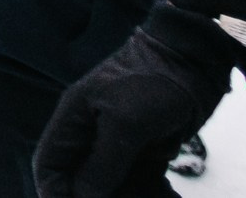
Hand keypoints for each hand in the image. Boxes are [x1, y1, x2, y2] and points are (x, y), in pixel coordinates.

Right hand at [34, 8, 234, 197]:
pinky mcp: (147, 151)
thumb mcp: (126, 122)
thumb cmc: (153, 82)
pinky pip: (145, 184)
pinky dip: (156, 194)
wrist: (196, 61)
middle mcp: (92, 136)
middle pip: (83, 182)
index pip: (49, 165)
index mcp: (74, 121)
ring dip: (134, 197)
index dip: (55, 193)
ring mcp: (120, 145)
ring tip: (161, 196)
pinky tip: (170, 197)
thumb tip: (83, 197)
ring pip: (117, 187)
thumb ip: (103, 162)